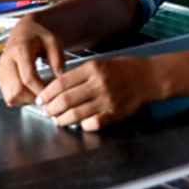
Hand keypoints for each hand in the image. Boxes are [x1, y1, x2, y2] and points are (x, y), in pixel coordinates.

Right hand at [0, 14, 65, 105]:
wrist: (22, 30)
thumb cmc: (38, 34)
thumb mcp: (52, 40)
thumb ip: (57, 58)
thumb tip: (59, 78)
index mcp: (19, 50)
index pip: (28, 77)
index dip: (40, 90)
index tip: (52, 94)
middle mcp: (6, 61)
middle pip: (17, 91)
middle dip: (33, 98)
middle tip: (46, 96)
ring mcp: (1, 70)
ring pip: (11, 96)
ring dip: (26, 100)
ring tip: (38, 93)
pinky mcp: (0, 77)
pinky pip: (9, 96)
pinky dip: (20, 98)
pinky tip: (30, 91)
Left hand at [38, 56, 157, 130]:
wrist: (148, 77)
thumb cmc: (123, 69)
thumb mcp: (100, 63)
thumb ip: (80, 75)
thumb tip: (57, 87)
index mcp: (93, 68)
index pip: (62, 82)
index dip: (47, 93)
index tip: (40, 99)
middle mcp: (99, 84)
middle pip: (66, 99)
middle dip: (51, 108)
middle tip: (46, 111)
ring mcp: (108, 100)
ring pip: (76, 114)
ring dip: (62, 119)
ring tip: (57, 120)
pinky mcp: (115, 113)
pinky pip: (93, 123)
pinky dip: (82, 125)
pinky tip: (78, 124)